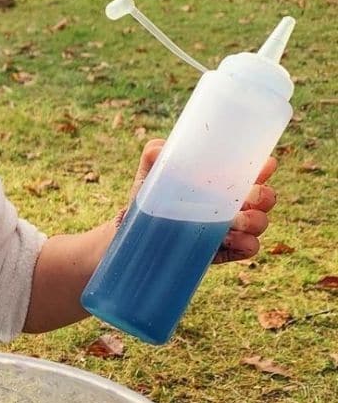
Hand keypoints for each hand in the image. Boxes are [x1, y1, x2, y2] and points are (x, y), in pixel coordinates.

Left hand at [126, 140, 276, 263]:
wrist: (136, 235)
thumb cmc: (150, 199)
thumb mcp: (149, 175)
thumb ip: (154, 155)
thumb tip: (160, 151)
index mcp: (224, 180)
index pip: (256, 170)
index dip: (265, 168)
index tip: (264, 166)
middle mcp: (235, 203)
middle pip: (267, 197)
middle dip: (263, 196)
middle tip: (247, 197)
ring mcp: (232, 229)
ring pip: (261, 222)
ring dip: (254, 221)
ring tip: (233, 222)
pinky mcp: (225, 251)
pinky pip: (249, 248)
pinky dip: (245, 244)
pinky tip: (228, 240)